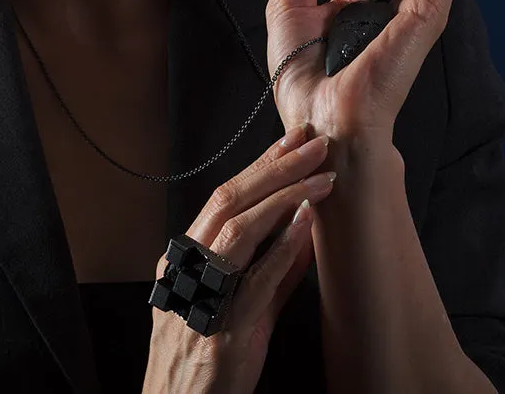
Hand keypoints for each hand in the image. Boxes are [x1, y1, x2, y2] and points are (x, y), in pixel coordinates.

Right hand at [140, 124, 336, 393]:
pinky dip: (280, 248)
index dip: (260, 167)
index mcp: (184, 260)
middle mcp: (187, 270)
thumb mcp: (237, 307)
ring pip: (238, 229)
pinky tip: (305, 225)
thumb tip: (305, 231)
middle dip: (274, 167)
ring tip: (320, 177)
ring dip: (283, 197)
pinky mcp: (222, 330)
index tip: (292, 142)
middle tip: (310, 142)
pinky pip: (253, 280)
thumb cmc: (206, 363)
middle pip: (229, 202)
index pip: (223, 198)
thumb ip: (272, 271)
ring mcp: (201, 297)